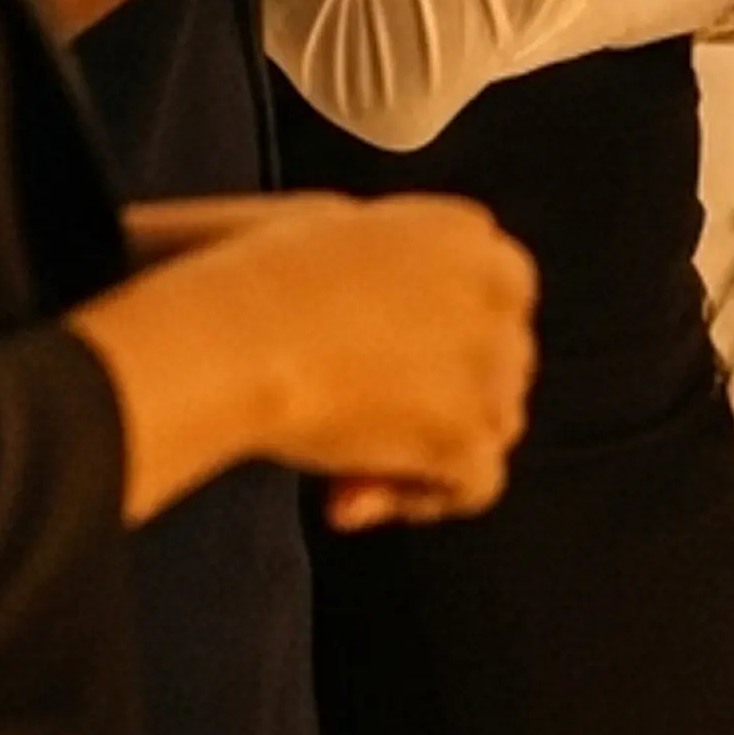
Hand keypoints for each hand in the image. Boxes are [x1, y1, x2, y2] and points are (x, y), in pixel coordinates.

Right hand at [114, 190, 537, 529]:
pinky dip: (422, 501)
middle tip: (346, 438)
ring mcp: (494, 362)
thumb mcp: (330, 245)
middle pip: (496, 364)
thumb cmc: (250, 291)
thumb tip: (411, 362)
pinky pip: (477, 485)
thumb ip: (387, 285)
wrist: (234, 334)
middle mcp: (499, 287)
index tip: (365, 381)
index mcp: (465, 232)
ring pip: (492, 423)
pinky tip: (348, 502)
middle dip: (431, 407)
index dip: (433, 352)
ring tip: (337, 477)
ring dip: (420, 457)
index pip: (486, 302)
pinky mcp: (472, 430)